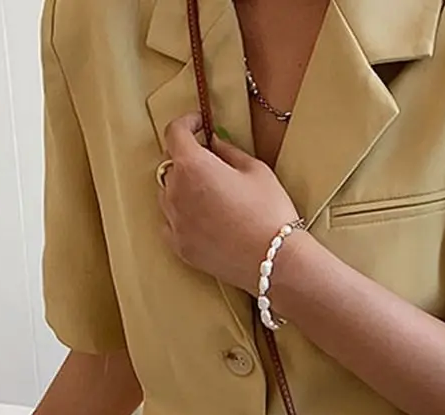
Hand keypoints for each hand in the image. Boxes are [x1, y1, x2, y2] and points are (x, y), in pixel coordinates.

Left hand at [158, 114, 299, 292]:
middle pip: (171, 165)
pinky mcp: (180, 247)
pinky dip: (181, 217)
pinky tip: (202, 220)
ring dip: (183, 189)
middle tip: (212, 165)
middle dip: (189, 160)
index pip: (175, 132)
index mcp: (193, 166)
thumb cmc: (270, 213)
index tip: (198, 124)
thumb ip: (229, 151)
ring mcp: (175, 222)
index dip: (187, 123)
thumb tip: (215, 144)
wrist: (276, 262)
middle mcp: (176, 192)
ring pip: (168, 195)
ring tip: (210, 196)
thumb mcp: (257, 171)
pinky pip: (170, 224)